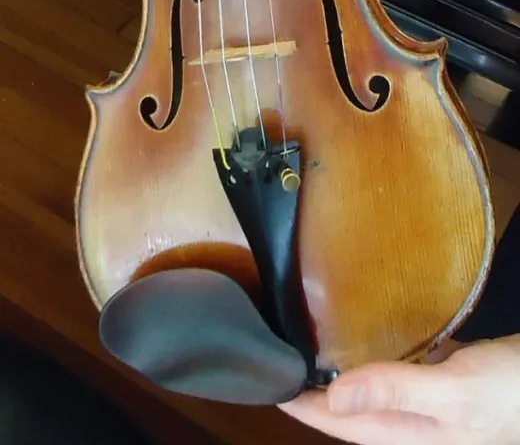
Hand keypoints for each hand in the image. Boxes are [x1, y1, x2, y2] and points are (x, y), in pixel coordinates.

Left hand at [280, 336, 519, 443]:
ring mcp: (432, 403)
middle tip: (280, 358)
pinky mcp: (447, 378)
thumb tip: (333, 397)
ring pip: (375, 390)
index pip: (342, 424)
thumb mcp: (453, 394)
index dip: (303, 406)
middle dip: (317, 392)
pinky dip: (379, 354)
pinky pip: (401, 369)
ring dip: (344, 373)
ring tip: (311, 344)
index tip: (267, 381)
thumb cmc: (510, 394)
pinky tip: (371, 331)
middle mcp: (415, 423)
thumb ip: (395, 392)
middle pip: (354, 411)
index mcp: (410, 436)